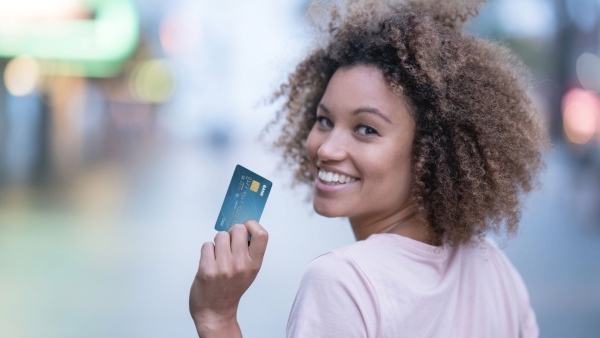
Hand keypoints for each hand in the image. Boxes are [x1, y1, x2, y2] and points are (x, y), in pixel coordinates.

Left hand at [189, 220, 267, 337]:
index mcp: (254, 265)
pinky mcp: (206, 270)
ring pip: (220, 235)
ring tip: (219, 255)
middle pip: (238, 229)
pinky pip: (207, 245)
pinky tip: (210, 262)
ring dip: (218, 242)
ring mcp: (223, 267)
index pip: (261, 234)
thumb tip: (244, 227)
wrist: (215, 311)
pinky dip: (207, 250)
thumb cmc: (232, 289)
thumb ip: (249, 251)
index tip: (247, 228)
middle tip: (229, 244)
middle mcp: (241, 265)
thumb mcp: (249, 271)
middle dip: (232, 232)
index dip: (252, 225)